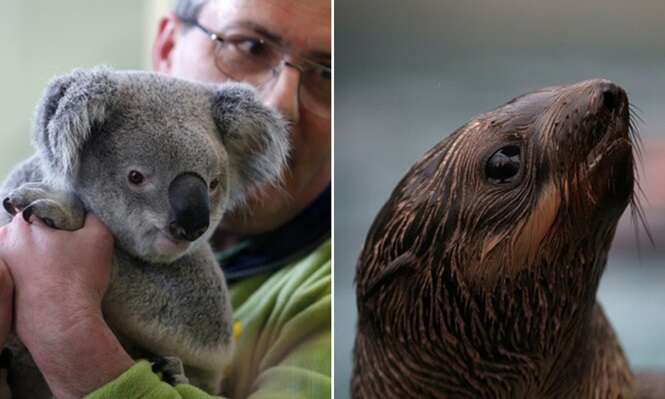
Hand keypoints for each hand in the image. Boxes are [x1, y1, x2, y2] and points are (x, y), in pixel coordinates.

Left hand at [0, 213, 132, 397]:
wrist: (62, 321)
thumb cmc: (79, 278)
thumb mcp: (100, 237)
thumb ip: (93, 216)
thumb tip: (88, 211)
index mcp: (25, 223)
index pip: (42, 206)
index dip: (60, 216)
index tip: (73, 231)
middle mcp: (5, 241)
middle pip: (28, 228)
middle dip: (44, 233)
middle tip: (65, 249)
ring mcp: (1, 265)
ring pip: (20, 249)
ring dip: (33, 253)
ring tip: (57, 267)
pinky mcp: (2, 287)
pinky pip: (16, 271)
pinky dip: (27, 272)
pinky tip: (46, 282)